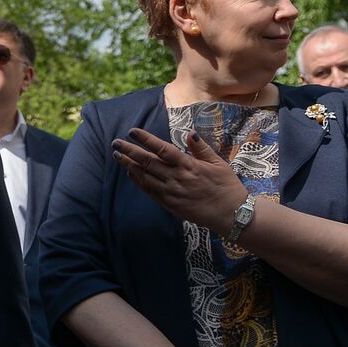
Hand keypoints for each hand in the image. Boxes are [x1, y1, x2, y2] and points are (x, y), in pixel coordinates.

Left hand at [112, 129, 246, 233]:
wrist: (232, 215)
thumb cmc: (227, 187)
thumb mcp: (218, 163)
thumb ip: (201, 149)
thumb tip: (190, 133)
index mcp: (189, 166)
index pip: (163, 149)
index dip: (146, 140)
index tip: (132, 131)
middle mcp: (177, 178)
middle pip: (148, 162)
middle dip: (130, 151)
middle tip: (115, 143)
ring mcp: (172, 193)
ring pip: (145, 177)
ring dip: (129, 166)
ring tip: (117, 156)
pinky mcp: (170, 205)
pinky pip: (150, 191)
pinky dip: (138, 181)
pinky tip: (130, 173)